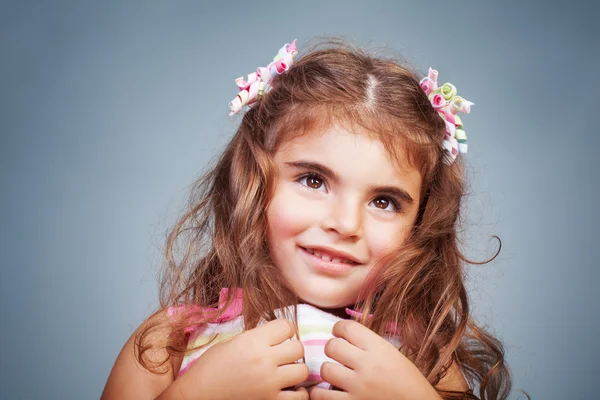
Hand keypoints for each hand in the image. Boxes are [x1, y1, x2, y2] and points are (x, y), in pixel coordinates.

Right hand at [174, 319, 309, 399]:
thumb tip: (277, 336)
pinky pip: (299, 397)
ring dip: (296, 370)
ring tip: (285, 372)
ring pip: (303, 371)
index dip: (284, 330)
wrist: (198, 394)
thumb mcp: (232, 343)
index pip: (287, 326)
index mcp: (253, 341)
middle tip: (282, 355)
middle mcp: (264, 360)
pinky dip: (298, 393)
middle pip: (298, 347)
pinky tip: (289, 389)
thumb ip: (256, 338)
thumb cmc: (211, 367)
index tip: (278, 336)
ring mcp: (268, 383)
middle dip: (292, 349)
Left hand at [309, 320, 440, 399]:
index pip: (347, 328)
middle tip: (337, 354)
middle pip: (332, 346)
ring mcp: (358, 387)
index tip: (338, 333)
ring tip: (335, 374)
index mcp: (379, 348)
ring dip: (328, 371)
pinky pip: (322, 396)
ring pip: (325, 369)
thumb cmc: (409, 382)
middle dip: (332, 348)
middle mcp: (367, 365)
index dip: (338, 328)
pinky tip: (327, 391)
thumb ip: (371, 345)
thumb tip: (347, 335)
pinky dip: (320, 393)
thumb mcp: (394, 355)